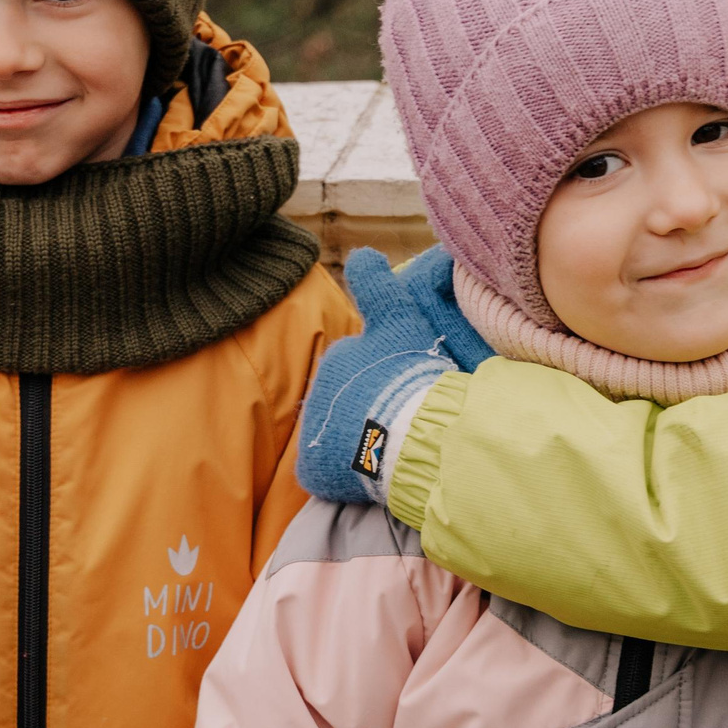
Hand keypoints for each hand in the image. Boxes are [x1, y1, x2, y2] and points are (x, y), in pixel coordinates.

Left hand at [296, 247, 491, 506]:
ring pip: (337, 436)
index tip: (405, 389)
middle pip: (346, 402)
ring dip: (358, 441)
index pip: (357, 370)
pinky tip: (370, 471)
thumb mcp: (398, 319)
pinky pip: (325, 472)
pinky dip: (341, 474)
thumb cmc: (411, 375)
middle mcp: (317, 392)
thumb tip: (362, 253)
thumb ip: (377, 285)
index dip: (383, 379)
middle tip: (402, 419)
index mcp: (337, 358)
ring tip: (392, 448)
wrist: (414, 431)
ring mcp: (312, 433)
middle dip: (368, 408)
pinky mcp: (312, 470)